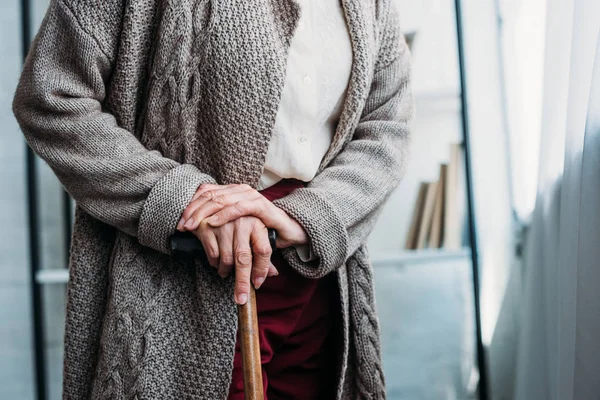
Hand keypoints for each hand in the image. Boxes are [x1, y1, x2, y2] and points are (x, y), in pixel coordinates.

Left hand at [178, 183, 308, 248]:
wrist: (286, 230)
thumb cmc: (258, 229)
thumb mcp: (234, 225)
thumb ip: (217, 221)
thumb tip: (192, 227)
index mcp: (231, 191)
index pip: (204, 193)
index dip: (189, 206)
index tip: (179, 222)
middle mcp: (239, 190)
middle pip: (209, 196)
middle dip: (193, 212)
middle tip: (182, 226)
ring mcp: (250, 196)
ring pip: (221, 200)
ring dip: (204, 214)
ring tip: (193, 227)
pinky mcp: (260, 206)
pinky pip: (239, 208)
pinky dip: (224, 215)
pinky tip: (213, 223)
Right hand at [194, 216, 276, 304]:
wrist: (212, 202)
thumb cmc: (238, 221)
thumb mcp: (254, 232)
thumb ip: (262, 252)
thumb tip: (273, 274)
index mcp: (257, 223)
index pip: (263, 250)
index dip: (261, 269)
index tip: (257, 284)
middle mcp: (242, 222)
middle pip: (244, 259)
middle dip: (242, 282)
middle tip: (240, 299)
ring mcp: (224, 224)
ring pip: (227, 258)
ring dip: (225, 271)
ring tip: (225, 271)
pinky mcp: (207, 227)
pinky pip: (212, 254)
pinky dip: (214, 263)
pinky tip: (216, 262)